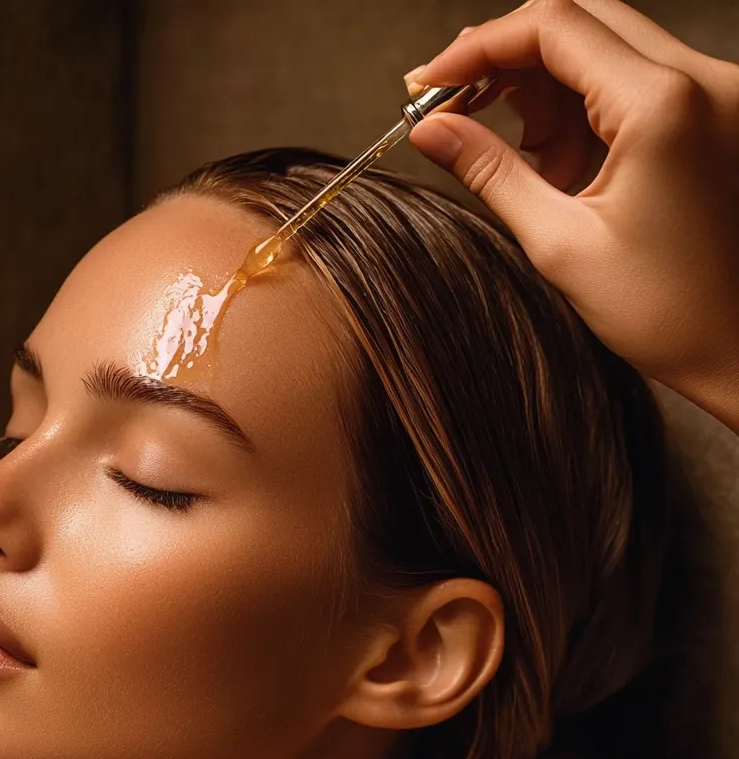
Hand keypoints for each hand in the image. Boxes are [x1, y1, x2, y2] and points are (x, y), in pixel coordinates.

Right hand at [405, 0, 738, 432]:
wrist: (737, 348)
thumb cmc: (663, 311)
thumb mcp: (559, 244)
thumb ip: (491, 173)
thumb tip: (430, 130)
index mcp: (663, 106)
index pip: (554, 26)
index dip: (479, 46)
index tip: (428, 82)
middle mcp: (701, 80)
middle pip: (580, 20)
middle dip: (506, 56)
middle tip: (453, 102)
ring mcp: (713, 93)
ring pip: (603, 45)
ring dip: (540, 83)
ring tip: (509, 148)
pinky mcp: (711, 114)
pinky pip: (630, 80)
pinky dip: (579, 105)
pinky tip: (553, 157)